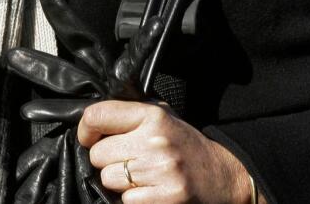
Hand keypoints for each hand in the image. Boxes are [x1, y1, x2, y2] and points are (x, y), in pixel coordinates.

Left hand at [78, 100, 253, 203]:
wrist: (222, 176)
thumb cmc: (186, 147)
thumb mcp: (164, 118)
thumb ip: (131, 114)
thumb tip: (93, 120)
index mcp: (153, 115)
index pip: (97, 115)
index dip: (86, 129)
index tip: (90, 137)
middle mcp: (154, 141)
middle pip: (98, 154)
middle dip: (106, 160)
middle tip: (128, 161)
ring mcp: (158, 171)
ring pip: (107, 179)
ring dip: (117, 182)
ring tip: (140, 177)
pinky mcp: (162, 199)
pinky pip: (124, 201)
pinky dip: (132, 200)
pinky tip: (149, 192)